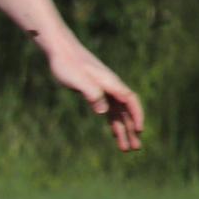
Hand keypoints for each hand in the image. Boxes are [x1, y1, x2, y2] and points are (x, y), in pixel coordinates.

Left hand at [47, 37, 142, 151]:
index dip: (136, 115)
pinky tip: (113, 133)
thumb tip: (103, 112)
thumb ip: (92, 94)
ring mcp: (103, 88)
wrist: (60, 49)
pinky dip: (112, 121)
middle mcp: (110, 86)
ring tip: (125, 149)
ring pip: (117, 112)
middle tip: (136, 148)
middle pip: (126, 110)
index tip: (139, 130)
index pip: (130, 100)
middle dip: (131, 129)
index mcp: (110, 82)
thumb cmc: (67, 63)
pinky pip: (108, 109)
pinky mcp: (94, 91)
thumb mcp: (78, 80)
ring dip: (122, 129)